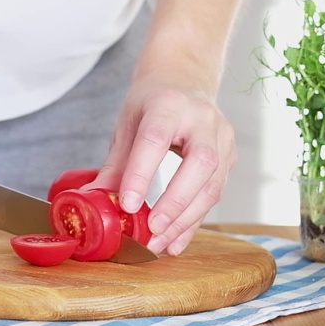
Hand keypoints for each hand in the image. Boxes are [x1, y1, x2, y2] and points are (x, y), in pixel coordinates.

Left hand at [95, 79, 236, 254]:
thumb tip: (94, 199)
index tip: (129, 205)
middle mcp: (203, 119)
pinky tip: (176, 240)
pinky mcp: (230, 157)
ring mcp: (222, 138)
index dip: (142, 174)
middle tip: (154, 229)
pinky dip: (194, 221)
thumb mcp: (127, 124)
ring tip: (160, 244)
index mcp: (170, 105)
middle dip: (176, 202)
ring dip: (186, 220)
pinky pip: (215, 195)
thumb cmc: (152, 104)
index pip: (156, 139)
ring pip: (213, 185)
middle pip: (200, 163)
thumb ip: (116, 164)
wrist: (184, 82)